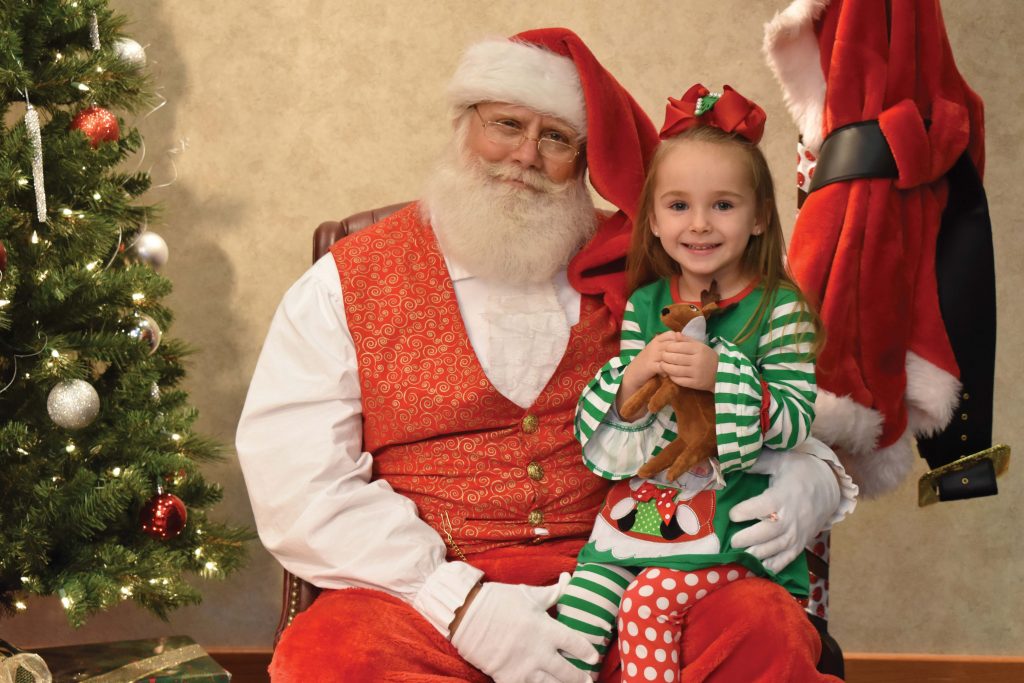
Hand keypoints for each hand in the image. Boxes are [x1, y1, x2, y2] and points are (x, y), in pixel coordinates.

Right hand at [450, 574, 595, 682]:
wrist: (464, 615)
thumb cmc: (498, 601)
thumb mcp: (528, 594)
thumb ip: (552, 592)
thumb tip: (568, 578)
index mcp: (545, 629)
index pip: (575, 644)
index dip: (587, 651)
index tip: (593, 656)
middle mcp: (538, 651)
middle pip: (567, 672)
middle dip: (581, 678)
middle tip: (588, 681)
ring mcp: (522, 668)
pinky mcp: (507, 679)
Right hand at [617, 331, 681, 413]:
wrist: (633, 373)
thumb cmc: (647, 362)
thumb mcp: (656, 351)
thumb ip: (667, 346)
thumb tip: (684, 343)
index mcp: (656, 340)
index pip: (672, 335)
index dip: (680, 341)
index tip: (684, 350)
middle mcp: (654, 345)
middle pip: (672, 344)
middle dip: (681, 352)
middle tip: (685, 361)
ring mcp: (652, 355)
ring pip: (669, 355)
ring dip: (675, 362)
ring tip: (679, 368)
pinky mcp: (650, 366)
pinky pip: (664, 367)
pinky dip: (668, 371)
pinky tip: (669, 375)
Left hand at [660, 336, 717, 390]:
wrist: (721, 373)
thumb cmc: (708, 357)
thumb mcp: (700, 346)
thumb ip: (687, 340)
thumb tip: (675, 334)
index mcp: (699, 349)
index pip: (679, 346)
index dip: (669, 347)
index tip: (665, 348)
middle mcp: (697, 361)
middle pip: (675, 358)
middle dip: (665, 357)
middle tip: (661, 356)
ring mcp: (696, 373)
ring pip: (675, 370)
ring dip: (666, 367)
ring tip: (662, 364)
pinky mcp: (695, 383)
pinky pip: (679, 380)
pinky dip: (672, 377)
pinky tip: (669, 373)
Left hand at [728, 445, 840, 572]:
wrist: (830, 485)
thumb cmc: (800, 470)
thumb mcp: (781, 459)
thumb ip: (758, 463)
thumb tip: (734, 462)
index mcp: (784, 495)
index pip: (764, 505)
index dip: (747, 511)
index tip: (732, 514)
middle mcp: (791, 516)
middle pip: (770, 531)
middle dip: (750, 538)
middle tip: (733, 541)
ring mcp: (798, 531)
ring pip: (778, 547)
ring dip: (759, 554)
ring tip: (742, 556)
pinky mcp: (802, 541)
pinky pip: (790, 557)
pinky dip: (776, 565)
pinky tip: (762, 568)